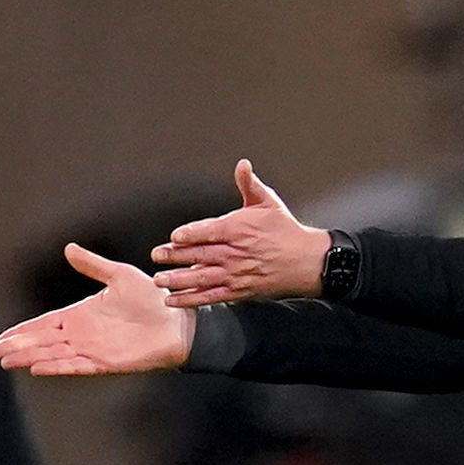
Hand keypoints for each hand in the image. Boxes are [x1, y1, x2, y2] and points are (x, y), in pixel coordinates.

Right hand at [0, 245, 193, 376]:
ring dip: (29, 358)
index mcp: (79, 315)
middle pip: (41, 342)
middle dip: (16, 347)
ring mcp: (92, 350)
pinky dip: (56, 367)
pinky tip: (36, 368)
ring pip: (52, 355)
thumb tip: (68, 249)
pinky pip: (75, 365)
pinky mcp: (105, 363)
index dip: (20, 331)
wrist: (178, 320)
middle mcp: (81, 335)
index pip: (42, 325)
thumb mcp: (119, 275)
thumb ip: (93, 265)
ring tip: (6, 362)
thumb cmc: (153, 299)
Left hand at [149, 161, 331, 306]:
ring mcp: (237, 274)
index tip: (174, 237)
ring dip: (178, 280)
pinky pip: (211, 296)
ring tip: (159, 280)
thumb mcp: (269, 203)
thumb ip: (249, 184)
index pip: (209, 231)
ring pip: (202, 278)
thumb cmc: (286, 230)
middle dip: (175, 256)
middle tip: (156, 256)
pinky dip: (192, 299)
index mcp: (239, 229)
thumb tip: (242, 164)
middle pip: (200, 254)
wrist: (307, 262)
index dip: (190, 234)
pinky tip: (174, 299)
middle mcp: (236, 253)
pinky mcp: (239, 291)